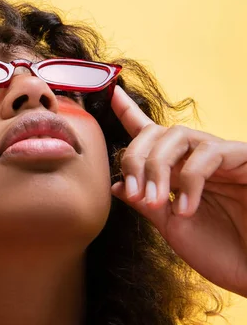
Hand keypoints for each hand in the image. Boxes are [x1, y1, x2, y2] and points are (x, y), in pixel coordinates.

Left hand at [109, 85, 246, 296]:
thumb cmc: (220, 251)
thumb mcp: (172, 227)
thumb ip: (145, 203)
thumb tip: (115, 185)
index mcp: (176, 171)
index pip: (150, 136)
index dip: (130, 113)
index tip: (112, 93)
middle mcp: (196, 158)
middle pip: (155, 133)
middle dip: (136, 158)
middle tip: (133, 190)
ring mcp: (220, 157)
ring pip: (177, 135)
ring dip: (157, 167)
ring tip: (156, 200)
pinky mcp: (243, 159)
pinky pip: (208, 154)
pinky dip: (190, 180)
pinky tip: (186, 208)